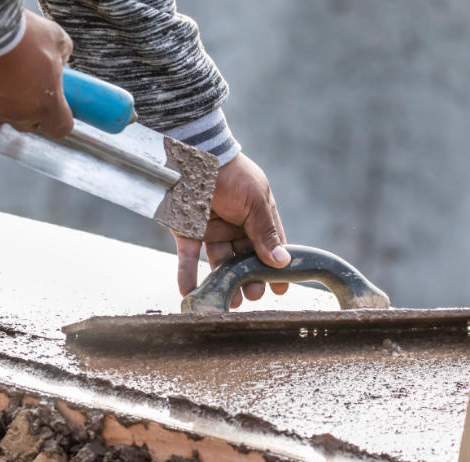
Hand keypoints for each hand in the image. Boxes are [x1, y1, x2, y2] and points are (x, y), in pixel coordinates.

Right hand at [0, 10, 73, 138]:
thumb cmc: (18, 36)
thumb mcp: (55, 38)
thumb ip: (62, 55)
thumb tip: (59, 59)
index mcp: (45, 104)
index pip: (59, 127)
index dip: (58, 118)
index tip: (56, 106)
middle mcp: (19, 115)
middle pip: (29, 122)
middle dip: (30, 106)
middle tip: (26, 80)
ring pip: (2, 113)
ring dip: (4, 99)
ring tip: (0, 72)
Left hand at [173, 153, 289, 307]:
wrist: (193, 154)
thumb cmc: (231, 173)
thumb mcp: (255, 201)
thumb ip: (266, 232)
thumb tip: (283, 261)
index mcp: (257, 215)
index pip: (270, 246)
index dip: (275, 267)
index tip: (281, 289)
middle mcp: (236, 225)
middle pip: (245, 259)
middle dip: (249, 279)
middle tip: (252, 296)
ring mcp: (211, 229)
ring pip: (219, 262)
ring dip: (223, 282)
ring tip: (228, 301)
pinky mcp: (187, 230)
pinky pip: (188, 256)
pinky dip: (187, 274)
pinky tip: (189, 291)